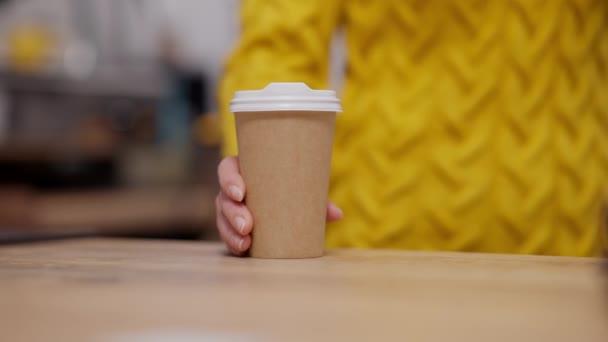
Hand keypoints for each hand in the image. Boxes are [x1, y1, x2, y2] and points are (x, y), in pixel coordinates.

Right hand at [216, 156, 342, 255]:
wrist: (292, 211)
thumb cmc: (294, 192)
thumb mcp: (306, 193)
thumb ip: (319, 201)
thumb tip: (337, 214)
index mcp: (247, 171)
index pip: (228, 169)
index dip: (229, 180)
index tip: (241, 193)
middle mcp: (234, 191)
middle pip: (223, 198)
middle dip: (233, 213)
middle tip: (248, 226)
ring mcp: (231, 211)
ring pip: (223, 219)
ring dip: (231, 232)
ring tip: (246, 242)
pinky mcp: (233, 230)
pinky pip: (228, 236)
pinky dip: (234, 243)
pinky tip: (242, 249)